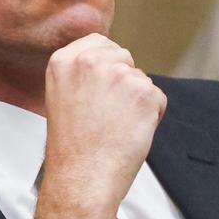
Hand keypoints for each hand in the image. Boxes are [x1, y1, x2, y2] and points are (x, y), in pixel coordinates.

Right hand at [30, 34, 166, 218]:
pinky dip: (151, 116)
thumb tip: (111, 61)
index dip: (104, 64)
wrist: (81, 177)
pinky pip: (158, 98)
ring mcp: (119, 75)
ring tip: (114, 126)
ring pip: (141, 79)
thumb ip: (81, 72)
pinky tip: (129, 131)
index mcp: (63, 60)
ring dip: (136, 100)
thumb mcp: (60, 95)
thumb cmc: (71, 145)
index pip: (98, 42)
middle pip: (123, 57)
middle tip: (104, 112)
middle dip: (122, 80)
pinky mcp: (145, 93)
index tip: (97, 89)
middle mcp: (90, 61)